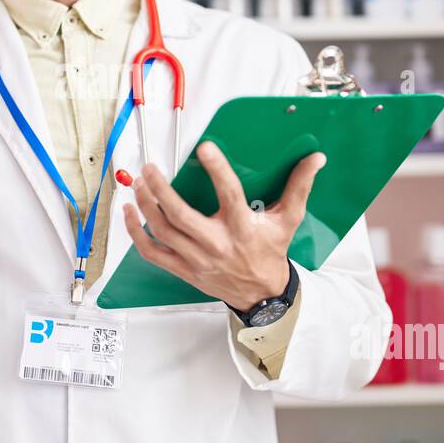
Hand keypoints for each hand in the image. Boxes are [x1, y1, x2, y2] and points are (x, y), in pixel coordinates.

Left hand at [122, 141, 324, 310]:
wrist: (261, 294)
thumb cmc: (271, 252)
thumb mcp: (289, 220)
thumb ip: (299, 187)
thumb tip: (315, 159)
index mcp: (243, 228)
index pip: (229, 194)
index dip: (218, 170)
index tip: (205, 148)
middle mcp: (217, 244)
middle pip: (181, 215)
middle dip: (161, 190)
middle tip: (151, 168)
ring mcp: (197, 259)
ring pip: (162, 231)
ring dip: (146, 205)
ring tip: (139, 183)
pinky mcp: (183, 269)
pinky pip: (152, 252)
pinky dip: (136, 233)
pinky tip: (128, 213)